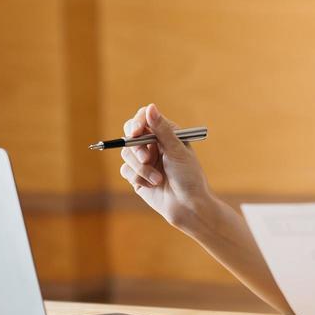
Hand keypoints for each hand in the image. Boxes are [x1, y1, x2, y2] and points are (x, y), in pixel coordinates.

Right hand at [118, 104, 211, 231]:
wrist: (188, 207)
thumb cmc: (189, 177)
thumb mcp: (177, 151)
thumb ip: (162, 130)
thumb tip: (150, 107)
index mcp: (165, 134)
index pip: (144, 118)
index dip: (137, 123)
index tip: (137, 132)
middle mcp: (152, 144)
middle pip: (130, 134)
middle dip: (136, 147)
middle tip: (146, 158)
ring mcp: (143, 160)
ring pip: (127, 154)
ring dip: (142, 168)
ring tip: (158, 179)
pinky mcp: (136, 175)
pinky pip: (126, 170)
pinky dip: (139, 177)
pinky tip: (153, 185)